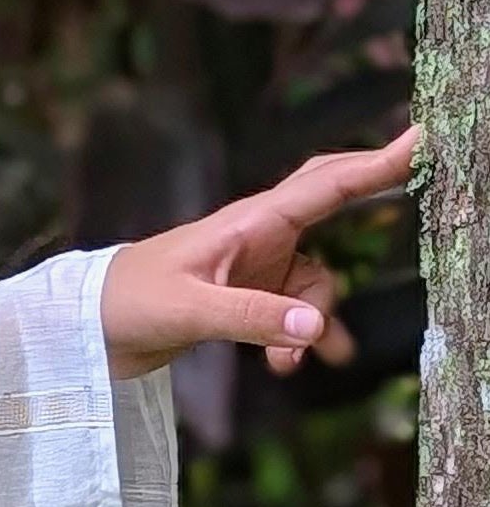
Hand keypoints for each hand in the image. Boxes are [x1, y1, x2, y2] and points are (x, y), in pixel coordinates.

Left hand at [100, 127, 416, 380]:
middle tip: (416, 195)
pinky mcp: (247, 298)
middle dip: (370, 205)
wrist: (85, 326)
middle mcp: (259, 236)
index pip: (325, 185)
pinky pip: (293, 313)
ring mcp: (256, 266)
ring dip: (314, 320)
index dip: (375, 164)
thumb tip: (314, 330)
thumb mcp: (188, 310)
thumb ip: (252, 317)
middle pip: (333, 207)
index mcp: (248, 221)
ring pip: (317, 282)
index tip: (422, 139)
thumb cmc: (126, 301)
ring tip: (291, 364)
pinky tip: (288, 367)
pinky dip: (297, 339)